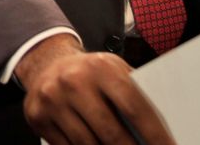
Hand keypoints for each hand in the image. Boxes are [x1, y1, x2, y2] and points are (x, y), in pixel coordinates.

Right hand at [15, 34, 175, 144]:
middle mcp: (74, 82)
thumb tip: (162, 130)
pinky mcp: (38, 117)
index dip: (155, 135)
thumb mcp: (113, 70)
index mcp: (101, 68)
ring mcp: (53, 100)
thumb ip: (134, 93)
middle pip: (112, 133)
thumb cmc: (90, 73)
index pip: (134, 108)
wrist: (45, 63)